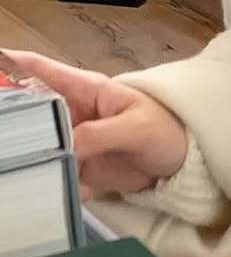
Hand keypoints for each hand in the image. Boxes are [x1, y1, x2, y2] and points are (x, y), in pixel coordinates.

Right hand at [1, 49, 188, 199]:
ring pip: (38, 146)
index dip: (13, 64)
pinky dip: (47, 184)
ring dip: (25, 156)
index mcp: (87, 91)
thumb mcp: (137, 126)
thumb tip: (67, 147)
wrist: (186, 164)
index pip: (44, 71)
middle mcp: (73, 115)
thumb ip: (101, 133)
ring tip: (12, 165)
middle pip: (30, 112)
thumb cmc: (167, 130)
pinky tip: (35, 192)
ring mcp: (74, 143)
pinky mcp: (81, 169)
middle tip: (3, 134)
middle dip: (10, 120)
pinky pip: (56, 176)